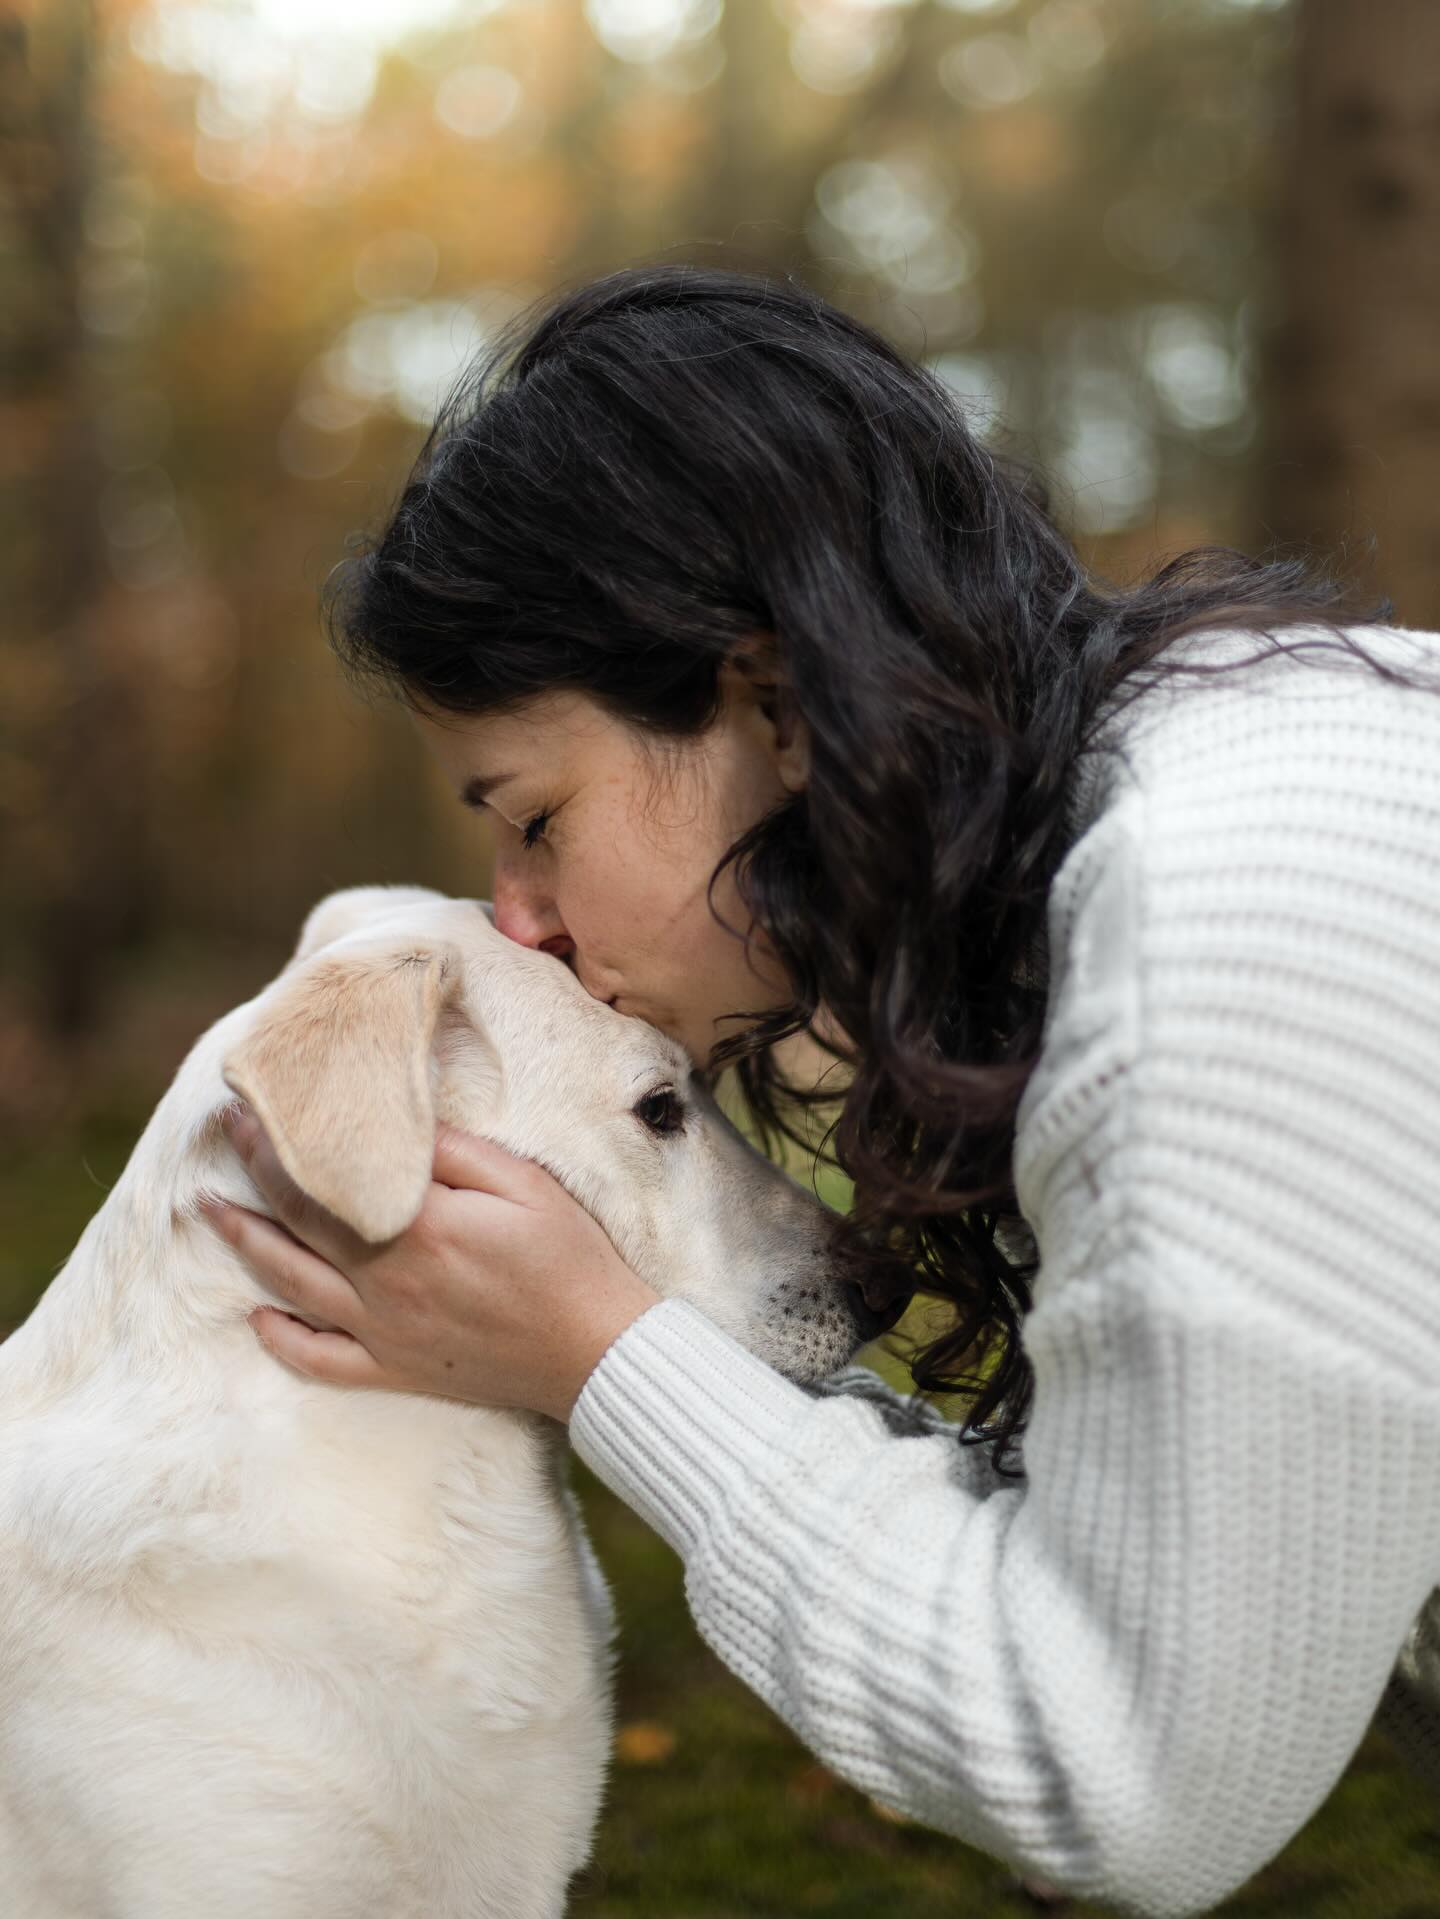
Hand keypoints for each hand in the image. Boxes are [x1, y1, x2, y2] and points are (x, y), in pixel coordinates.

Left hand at [199, 1105, 662, 1422]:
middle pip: (296, 1227)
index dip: (274, 1145)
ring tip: (211, 1213)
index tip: (246, 1108)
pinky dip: (282, 1340)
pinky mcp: (398, 1369)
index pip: (321, 1182)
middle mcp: (387, 1284)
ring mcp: (387, 1332)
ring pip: (293, 1288)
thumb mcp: (524, 1183)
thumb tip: (398, 1124)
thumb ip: (455, 1154)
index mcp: (417, 1230)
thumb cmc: (571, 1258)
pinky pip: (321, 1360)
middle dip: (250, 1178)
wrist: (597, 1351)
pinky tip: (258, 1317)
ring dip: (246, 1246)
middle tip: (219, 1138)